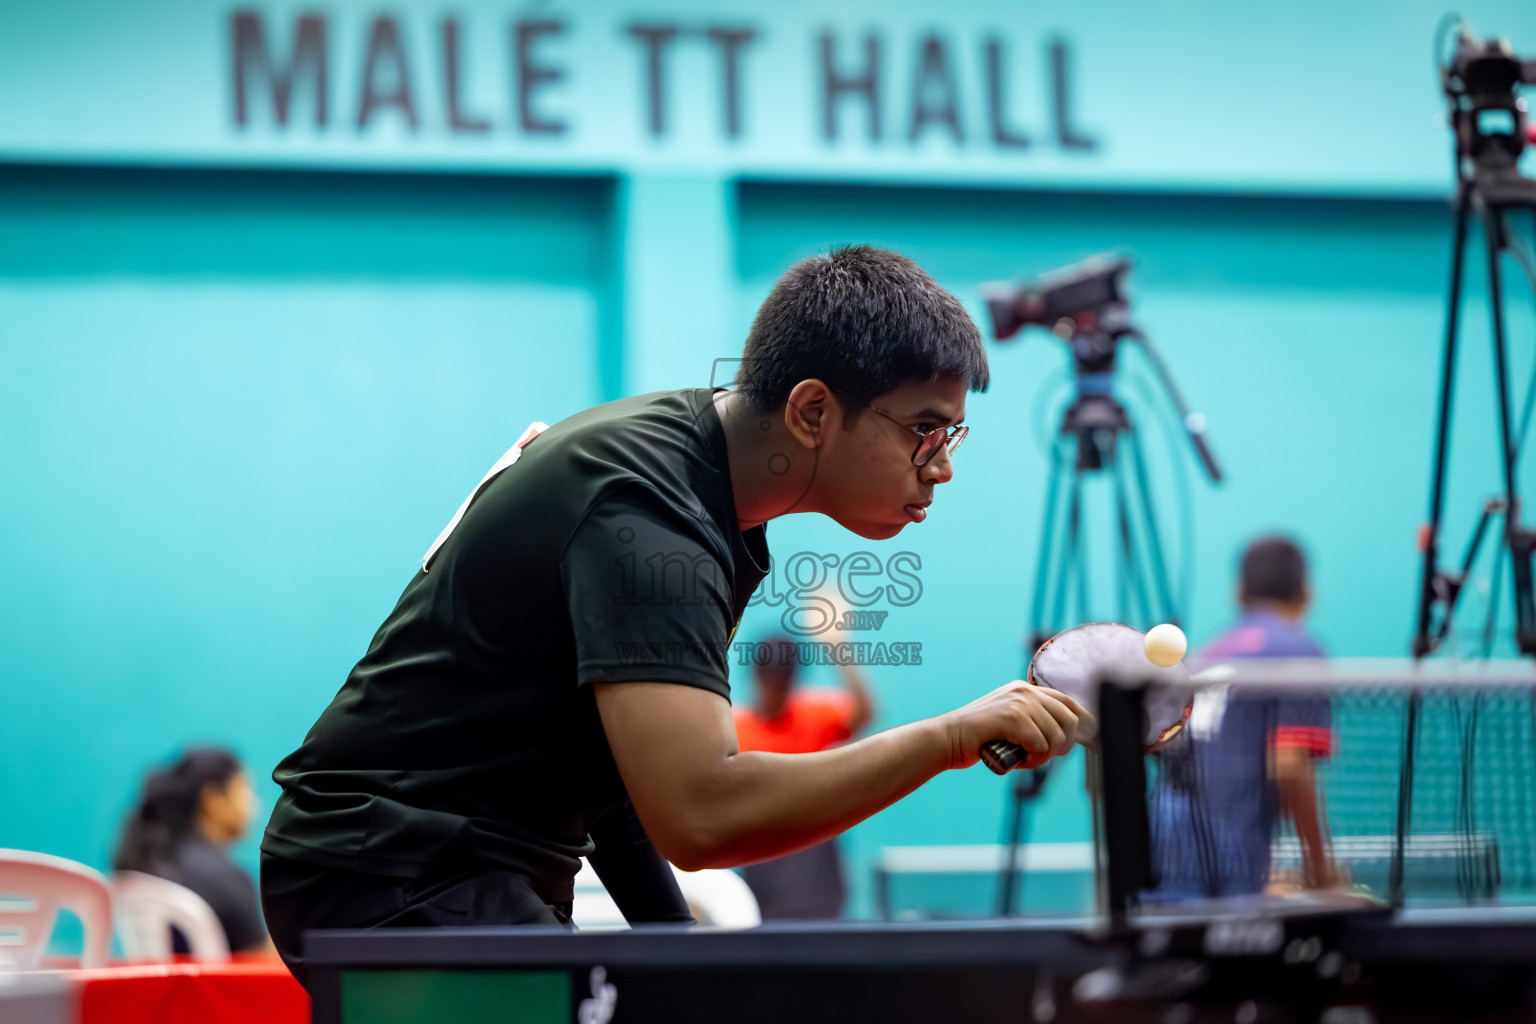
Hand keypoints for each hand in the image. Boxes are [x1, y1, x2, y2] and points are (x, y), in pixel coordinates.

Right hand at [941, 680, 1089, 771]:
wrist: (947, 739)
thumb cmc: (979, 738)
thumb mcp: (1011, 722)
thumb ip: (1034, 721)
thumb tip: (1069, 737)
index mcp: (1025, 689)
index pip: (1069, 703)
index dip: (1085, 723)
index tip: (1091, 740)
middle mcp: (1025, 691)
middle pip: (1070, 719)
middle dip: (1064, 745)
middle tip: (1044, 757)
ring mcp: (1018, 702)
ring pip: (1057, 735)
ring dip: (1045, 756)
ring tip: (1025, 758)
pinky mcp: (1012, 717)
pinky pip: (1041, 745)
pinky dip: (1033, 760)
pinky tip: (1017, 759)